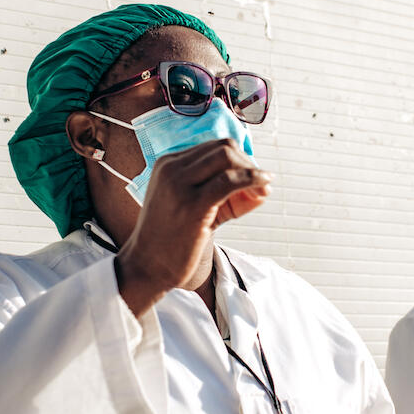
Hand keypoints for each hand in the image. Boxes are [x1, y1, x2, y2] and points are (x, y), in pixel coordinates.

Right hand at [115, 139, 271, 313]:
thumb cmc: (172, 239)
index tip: (252, 181)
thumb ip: (225, 193)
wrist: (148, 266)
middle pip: (224, 147)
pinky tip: (263, 190)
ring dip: (253, 171)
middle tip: (261, 185)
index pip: (214, 148)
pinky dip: (252, 180)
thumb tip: (265, 185)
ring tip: (262, 191)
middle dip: (248, 162)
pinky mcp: (192, 205)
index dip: (240, 161)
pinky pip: (229, 181)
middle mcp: (172, 168)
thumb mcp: (194, 206)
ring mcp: (180, 185)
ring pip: (227, 158)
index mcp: (169, 164)